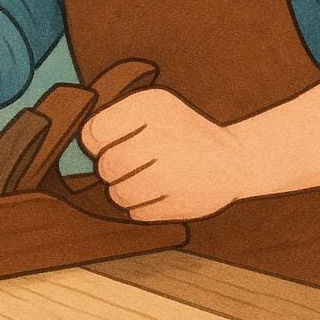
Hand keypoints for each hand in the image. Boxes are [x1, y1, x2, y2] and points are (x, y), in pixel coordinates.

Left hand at [79, 88, 242, 220]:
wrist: (232, 159)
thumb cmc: (183, 131)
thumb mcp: (155, 105)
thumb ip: (118, 116)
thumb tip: (86, 140)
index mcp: (152, 108)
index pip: (94, 132)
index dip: (96, 142)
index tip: (109, 143)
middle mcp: (161, 138)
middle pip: (105, 166)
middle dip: (111, 168)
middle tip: (131, 163)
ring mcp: (171, 174)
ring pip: (117, 194)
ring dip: (124, 189)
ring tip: (146, 177)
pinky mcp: (177, 205)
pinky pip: (136, 213)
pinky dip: (142, 206)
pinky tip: (160, 191)